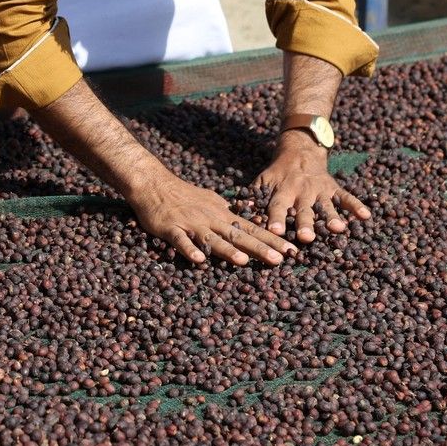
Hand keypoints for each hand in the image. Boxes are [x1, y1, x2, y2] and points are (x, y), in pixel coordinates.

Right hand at [126, 170, 296, 266]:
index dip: (272, 240)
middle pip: (238, 235)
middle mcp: (211, 219)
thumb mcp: (211, 201)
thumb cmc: (184, 195)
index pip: (252, 228)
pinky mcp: (171, 229)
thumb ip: (228, 215)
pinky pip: (181, 241)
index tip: (292, 250)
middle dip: (259, 248)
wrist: (154, 183)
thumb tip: (248, 224)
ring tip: (244, 261)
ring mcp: (191, 224)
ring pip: (212, 239)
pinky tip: (199, 260)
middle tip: (280, 260)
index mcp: (222, 214)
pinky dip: (190, 250)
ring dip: (227, 250)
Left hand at [258, 131, 370, 242]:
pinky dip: (356, 206)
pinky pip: (347, 197)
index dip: (276, 218)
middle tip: (306, 238)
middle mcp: (302, 191)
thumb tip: (240, 211)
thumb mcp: (262, 181)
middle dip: (305, 224)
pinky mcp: (334, 188)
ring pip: (326, 206)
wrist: (299, 152)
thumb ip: (252, 196)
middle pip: (303, 210)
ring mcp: (320, 190)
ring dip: (332, 217)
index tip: (275, 232)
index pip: (277, 206)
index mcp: (283, 190)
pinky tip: (366, 216)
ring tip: (338, 229)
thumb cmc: (277, 174)